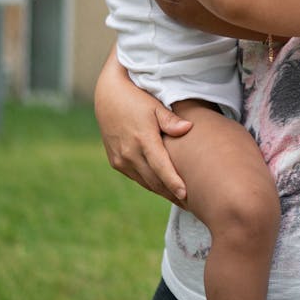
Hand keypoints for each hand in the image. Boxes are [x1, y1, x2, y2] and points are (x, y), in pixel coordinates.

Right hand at [94, 54, 191, 202]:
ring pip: (145, 182)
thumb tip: (188, 128)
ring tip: (181, 200)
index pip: (161, 168)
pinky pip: (136, 177)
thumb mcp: (155, 106)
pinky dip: (150, 184)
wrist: (108, 96)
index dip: (174, 183)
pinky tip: (163, 188)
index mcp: (142, 139)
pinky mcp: (115, 161)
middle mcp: (129, 153)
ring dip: (162, 192)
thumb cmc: (136, 99)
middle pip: (154, 180)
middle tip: (192, 203)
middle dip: (172, 193)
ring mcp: (120, 159)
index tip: (186, 195)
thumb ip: (170, 120)